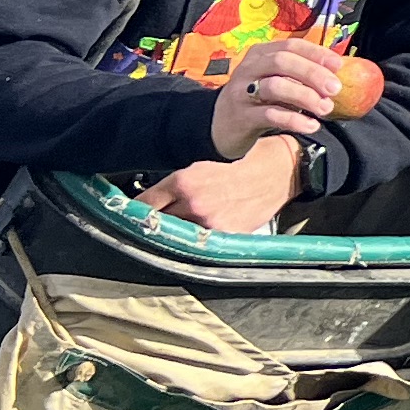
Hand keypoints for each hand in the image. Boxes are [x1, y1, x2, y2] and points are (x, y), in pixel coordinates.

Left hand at [145, 140, 299, 232]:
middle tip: (155, 222)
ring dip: (176, 234)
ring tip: (183, 226)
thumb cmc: (241, 165)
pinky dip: (199, 241)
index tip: (130, 215)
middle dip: (154, 222)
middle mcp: (193, 204)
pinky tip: (205, 231)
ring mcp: (210, 223)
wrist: (278, 173)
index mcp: (183, 182)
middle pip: (157, 223)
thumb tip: (149, 205)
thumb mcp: (200, 167)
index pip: (143, 205)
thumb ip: (174, 186)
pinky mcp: (226, 236)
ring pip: (178, 236)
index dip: (134, 210)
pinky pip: (202, 244)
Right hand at [209, 38, 341, 157]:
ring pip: (275, 86)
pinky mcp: (241, 116)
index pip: (291, 46)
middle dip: (312, 73)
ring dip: (305, 96)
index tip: (338, 64)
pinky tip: (311, 126)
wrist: (221, 126)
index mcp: (260, 54)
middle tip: (335, 89)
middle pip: (282, 62)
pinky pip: (270, 114)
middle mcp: (249, 68)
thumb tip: (338, 74)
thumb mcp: (277, 81)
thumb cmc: (259, 100)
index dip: (316, 53)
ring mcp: (242, 92)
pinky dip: (294, 120)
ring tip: (325, 108)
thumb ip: (300, 75)